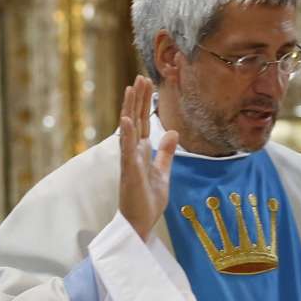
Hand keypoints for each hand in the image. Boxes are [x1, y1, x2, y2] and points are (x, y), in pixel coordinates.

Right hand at [117, 75, 178, 240]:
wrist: (140, 223)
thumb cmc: (147, 200)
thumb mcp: (163, 172)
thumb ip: (165, 152)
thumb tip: (172, 131)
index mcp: (140, 152)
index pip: (142, 123)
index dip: (144, 103)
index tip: (146, 83)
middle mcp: (132, 153)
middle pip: (136, 120)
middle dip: (138, 98)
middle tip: (140, 77)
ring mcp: (130, 161)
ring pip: (129, 129)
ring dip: (131, 108)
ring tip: (131, 89)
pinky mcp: (130, 173)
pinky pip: (128, 151)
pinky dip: (127, 134)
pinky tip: (127, 119)